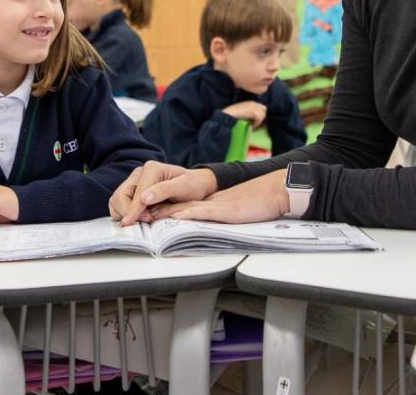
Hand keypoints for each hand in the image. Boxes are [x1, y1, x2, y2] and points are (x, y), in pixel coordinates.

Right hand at [109, 161, 217, 225]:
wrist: (196, 184)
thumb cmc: (193, 185)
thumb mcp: (184, 187)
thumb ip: (164, 191)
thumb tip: (144, 198)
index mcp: (151, 169)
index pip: (136, 194)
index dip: (134, 211)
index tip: (130, 224)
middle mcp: (139, 173)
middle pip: (120, 196)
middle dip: (128, 212)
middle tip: (146, 222)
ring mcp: (134, 182)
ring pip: (116, 201)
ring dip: (125, 214)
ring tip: (144, 220)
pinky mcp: (133, 191)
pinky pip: (120, 204)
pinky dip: (125, 213)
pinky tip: (139, 218)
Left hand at [151, 169, 289, 223]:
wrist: (277, 191)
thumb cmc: (261, 202)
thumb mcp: (237, 210)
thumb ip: (223, 216)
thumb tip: (213, 224)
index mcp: (212, 203)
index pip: (183, 205)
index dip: (164, 209)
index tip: (147, 214)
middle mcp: (211, 202)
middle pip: (178, 205)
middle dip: (157, 210)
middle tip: (137, 215)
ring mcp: (217, 205)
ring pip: (185, 207)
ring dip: (165, 212)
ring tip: (146, 216)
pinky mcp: (227, 211)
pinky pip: (204, 212)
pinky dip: (188, 214)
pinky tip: (176, 216)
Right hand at [223, 101, 266, 127]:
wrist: (228, 114)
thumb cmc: (233, 115)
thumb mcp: (243, 112)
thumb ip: (250, 112)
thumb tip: (257, 118)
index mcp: (251, 102)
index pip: (262, 107)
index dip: (260, 114)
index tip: (255, 120)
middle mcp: (253, 103)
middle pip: (264, 110)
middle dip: (260, 117)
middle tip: (254, 123)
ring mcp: (253, 107)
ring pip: (262, 115)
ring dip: (258, 121)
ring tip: (251, 125)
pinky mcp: (253, 112)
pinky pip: (259, 118)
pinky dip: (256, 123)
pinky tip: (250, 125)